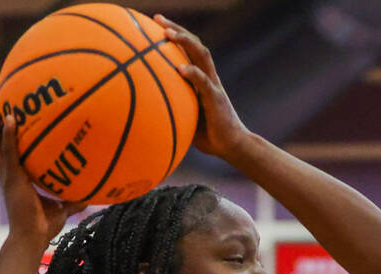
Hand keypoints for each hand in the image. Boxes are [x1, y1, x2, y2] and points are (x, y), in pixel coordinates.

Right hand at [0, 96, 85, 249]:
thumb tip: (91, 193)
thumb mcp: (62, 209)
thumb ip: (73, 199)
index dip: (5, 134)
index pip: (8, 151)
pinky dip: (8, 135)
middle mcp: (8, 173)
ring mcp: (8, 175)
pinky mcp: (12, 179)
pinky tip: (10, 119)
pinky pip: (10, 153)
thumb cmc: (43, 228)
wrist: (32, 240)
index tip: (7, 115)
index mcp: (16, 178)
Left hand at [154, 16, 251, 160]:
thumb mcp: (187, 118)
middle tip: (157, 19)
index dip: (175, 34)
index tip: (155, 23)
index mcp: (203, 79)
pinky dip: (192, 73)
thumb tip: (146, 108)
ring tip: (168, 34)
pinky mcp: (217, 99)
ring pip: (202, 56)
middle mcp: (209, 77)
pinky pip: (204, 83)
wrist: (234, 147)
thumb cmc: (209, 136)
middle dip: (177, 29)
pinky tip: (179, 68)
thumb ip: (173, 107)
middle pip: (195, 44)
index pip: (190, 50)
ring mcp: (214, 86)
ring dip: (185, 42)